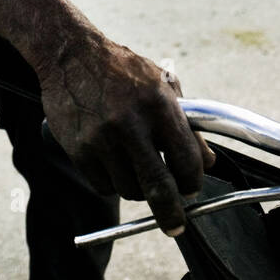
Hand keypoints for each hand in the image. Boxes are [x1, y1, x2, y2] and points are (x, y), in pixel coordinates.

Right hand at [38, 32, 214, 235]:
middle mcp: (130, 123)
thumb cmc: (121, 69)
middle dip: (172, 213)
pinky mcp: (79, 149)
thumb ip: (186, 124)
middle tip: (176, 225)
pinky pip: (103, 185)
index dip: (193, 180)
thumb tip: (209, 162)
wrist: (70, 54)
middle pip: (159, 187)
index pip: (186, 159)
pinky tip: (112, 161)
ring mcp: (102, 138)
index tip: (192, 187)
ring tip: (135, 168)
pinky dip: (112, 182)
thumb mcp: (161, 84)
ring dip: (137, 188)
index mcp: (158, 104)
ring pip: (130, 189)